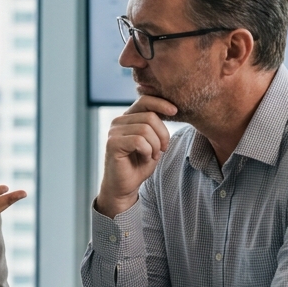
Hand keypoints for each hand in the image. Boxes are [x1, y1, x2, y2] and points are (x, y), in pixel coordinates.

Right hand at [94, 96, 176, 216]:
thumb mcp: (153, 142)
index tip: (175, 112)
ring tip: (152, 155)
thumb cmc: (138, 165)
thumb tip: (171, 109)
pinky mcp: (112, 143)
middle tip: (162, 150)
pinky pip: (139, 141)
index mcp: (128, 118)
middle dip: (163, 135)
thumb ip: (156, 126)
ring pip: (146, 129)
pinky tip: (144, 157)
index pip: (145, 101)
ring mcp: (114, 132)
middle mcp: (118, 122)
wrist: (125, 186)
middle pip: (150, 117)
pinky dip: (147, 151)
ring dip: (155, 145)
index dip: (161, 103)